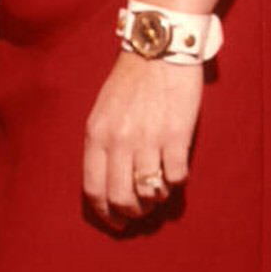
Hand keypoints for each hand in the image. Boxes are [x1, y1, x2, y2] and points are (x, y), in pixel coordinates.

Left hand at [82, 50, 202, 229]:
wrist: (158, 49)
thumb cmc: (131, 80)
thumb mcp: (103, 110)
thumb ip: (103, 143)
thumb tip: (109, 182)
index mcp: (96, 134)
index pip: (93, 189)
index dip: (105, 213)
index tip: (116, 222)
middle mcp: (119, 140)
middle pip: (121, 198)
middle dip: (132, 213)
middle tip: (141, 211)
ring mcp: (148, 139)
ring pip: (150, 193)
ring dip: (156, 197)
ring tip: (159, 188)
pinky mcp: (176, 136)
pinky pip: (176, 178)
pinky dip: (176, 181)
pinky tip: (175, 168)